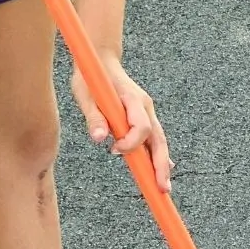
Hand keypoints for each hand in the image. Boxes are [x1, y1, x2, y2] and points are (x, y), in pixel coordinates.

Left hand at [71, 53, 173, 192]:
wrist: (101, 60)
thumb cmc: (92, 77)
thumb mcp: (86, 95)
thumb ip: (94, 116)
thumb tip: (99, 139)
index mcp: (133, 100)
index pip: (141, 127)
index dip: (131, 143)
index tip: (114, 150)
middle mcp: (145, 107)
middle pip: (158, 140)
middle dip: (160, 165)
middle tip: (161, 187)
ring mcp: (147, 113)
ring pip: (159, 141)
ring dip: (162, 164)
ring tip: (163, 186)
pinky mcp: (144, 117)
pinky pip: (155, 139)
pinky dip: (159, 156)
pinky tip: (163, 171)